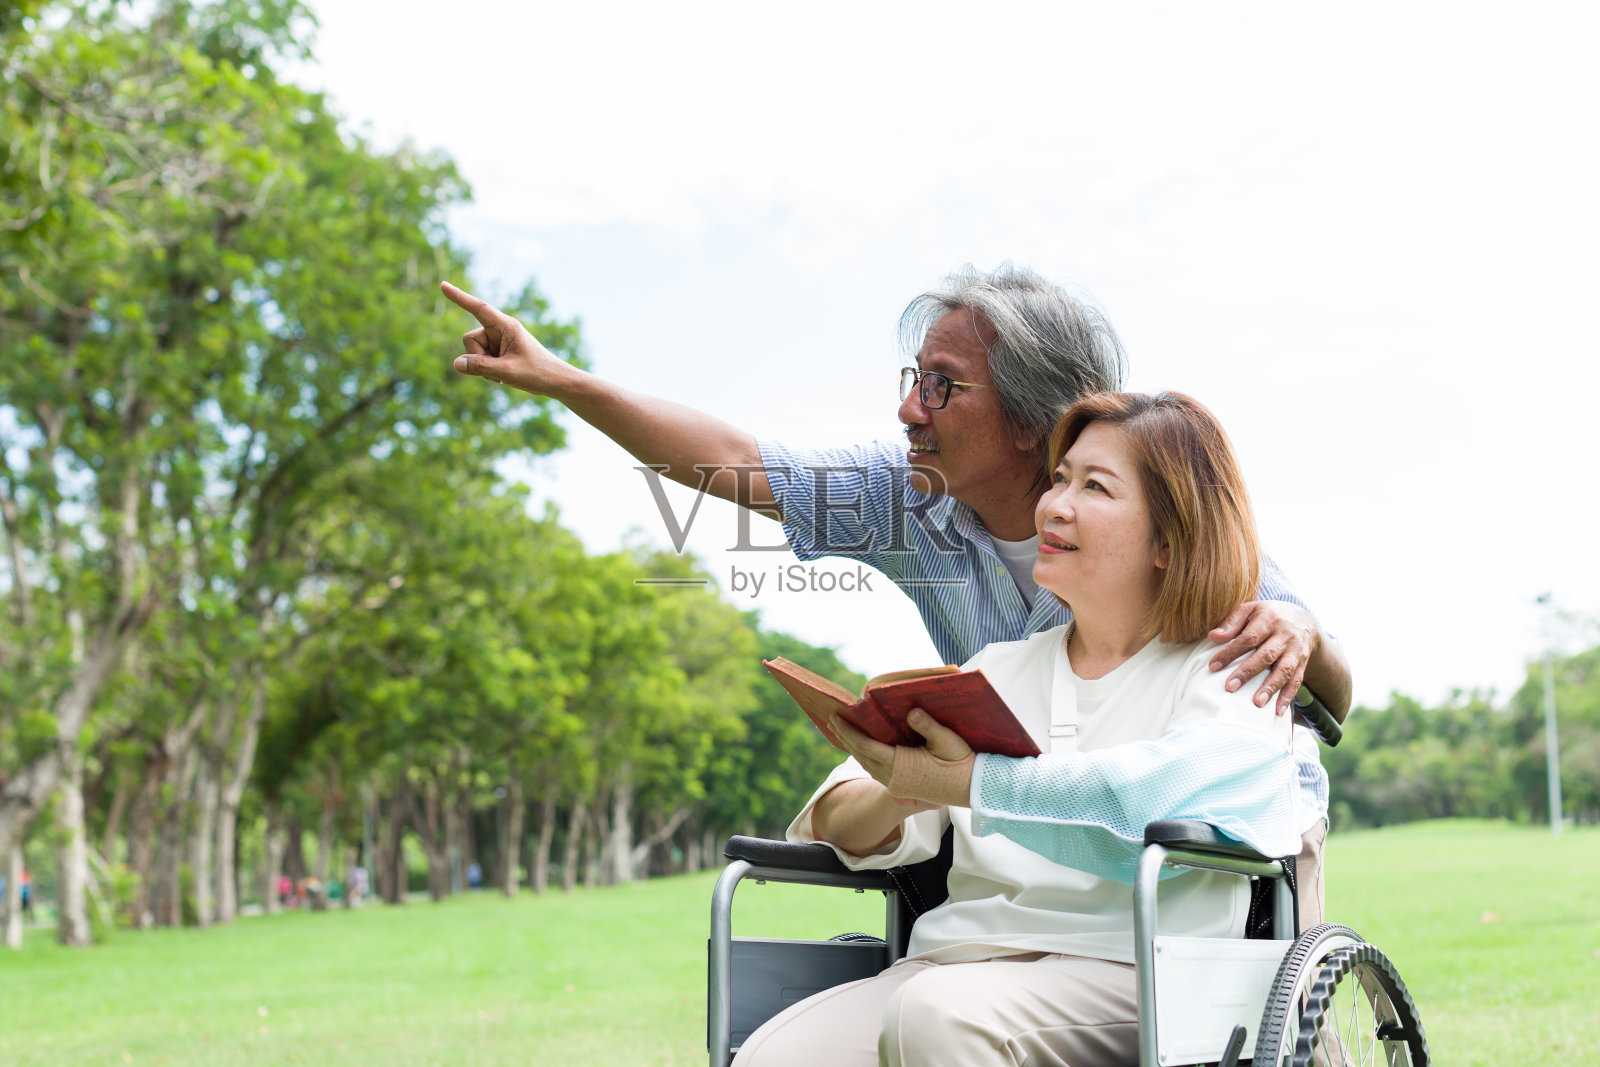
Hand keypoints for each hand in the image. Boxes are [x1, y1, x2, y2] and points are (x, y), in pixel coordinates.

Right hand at [442, 281, 571, 393]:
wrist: (555, 381)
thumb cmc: (538, 373)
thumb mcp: (507, 372)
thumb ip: (481, 367)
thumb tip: (457, 363)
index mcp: (506, 326)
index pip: (478, 308)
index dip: (459, 297)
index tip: (443, 285)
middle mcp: (500, 330)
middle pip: (470, 339)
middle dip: (477, 358)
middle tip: (499, 371)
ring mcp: (498, 341)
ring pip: (473, 352)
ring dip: (483, 367)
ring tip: (504, 374)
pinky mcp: (498, 351)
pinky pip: (480, 360)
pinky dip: (487, 370)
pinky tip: (503, 376)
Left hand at [830, 710, 974, 808]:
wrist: (971, 789)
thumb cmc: (960, 762)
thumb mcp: (947, 740)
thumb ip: (927, 726)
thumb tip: (911, 712)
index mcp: (899, 765)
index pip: (865, 746)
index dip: (849, 731)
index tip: (836, 717)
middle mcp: (892, 777)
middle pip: (861, 755)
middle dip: (846, 736)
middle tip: (832, 719)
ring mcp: (895, 785)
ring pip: (866, 764)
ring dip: (854, 748)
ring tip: (843, 731)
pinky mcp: (900, 787)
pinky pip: (875, 770)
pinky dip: (865, 757)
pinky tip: (863, 748)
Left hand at [1208, 601, 1319, 714]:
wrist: (1304, 620)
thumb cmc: (1268, 615)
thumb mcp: (1251, 609)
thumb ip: (1232, 622)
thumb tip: (1213, 636)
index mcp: (1269, 619)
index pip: (1248, 637)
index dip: (1230, 652)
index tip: (1213, 667)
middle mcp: (1285, 635)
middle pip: (1266, 655)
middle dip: (1247, 672)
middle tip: (1230, 687)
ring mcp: (1296, 650)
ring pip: (1284, 670)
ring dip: (1271, 687)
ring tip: (1256, 703)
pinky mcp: (1303, 664)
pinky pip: (1297, 681)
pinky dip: (1288, 697)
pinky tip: (1278, 711)